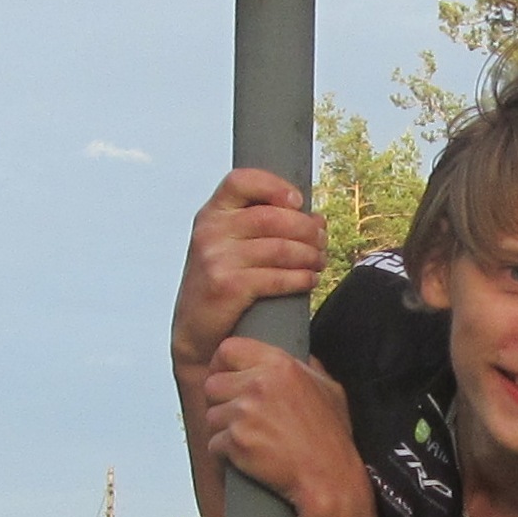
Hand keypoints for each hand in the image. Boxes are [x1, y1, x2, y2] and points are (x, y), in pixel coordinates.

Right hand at [171, 169, 326, 378]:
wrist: (196, 335)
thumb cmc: (220, 289)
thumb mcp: (227, 248)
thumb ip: (259, 228)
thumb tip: (315, 220)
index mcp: (211, 214)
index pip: (241, 181)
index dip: (274, 186)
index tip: (298, 201)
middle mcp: (211, 231)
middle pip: (272, 217)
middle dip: (306, 229)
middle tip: (322, 241)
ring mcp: (217, 258)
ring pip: (280, 248)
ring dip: (309, 255)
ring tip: (319, 262)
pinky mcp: (227, 286)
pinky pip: (276, 277)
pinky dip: (301, 278)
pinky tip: (310, 280)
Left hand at [205, 338, 364, 513]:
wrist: (327, 478)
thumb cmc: (331, 439)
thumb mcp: (330, 391)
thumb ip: (312, 369)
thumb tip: (305, 359)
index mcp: (279, 365)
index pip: (228, 349)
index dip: (222, 365)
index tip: (225, 377)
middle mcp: (258, 384)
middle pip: (213, 384)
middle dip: (221, 401)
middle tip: (237, 416)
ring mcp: (244, 413)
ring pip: (211, 415)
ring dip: (223, 429)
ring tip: (247, 439)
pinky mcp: (236, 442)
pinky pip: (213, 444)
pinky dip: (225, 453)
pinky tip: (246, 456)